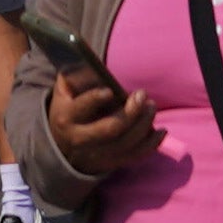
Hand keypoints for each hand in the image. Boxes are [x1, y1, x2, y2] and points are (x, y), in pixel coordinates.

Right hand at [43, 67, 159, 180]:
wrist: (60, 144)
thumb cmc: (68, 106)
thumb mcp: (63, 91)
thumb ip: (72, 75)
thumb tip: (86, 58)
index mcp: (66, 117)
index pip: (80, 109)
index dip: (94, 100)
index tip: (110, 91)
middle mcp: (79, 140)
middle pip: (109, 130)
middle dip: (129, 113)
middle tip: (142, 94)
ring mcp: (95, 155)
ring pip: (124, 144)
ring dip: (142, 125)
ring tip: (151, 106)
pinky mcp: (109, 164)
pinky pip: (133, 157)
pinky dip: (150, 145)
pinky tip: (161, 130)